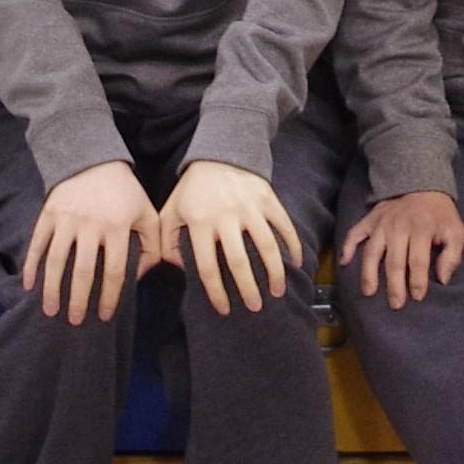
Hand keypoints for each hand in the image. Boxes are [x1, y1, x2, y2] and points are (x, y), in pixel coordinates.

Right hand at [23, 159, 158, 324]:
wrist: (95, 159)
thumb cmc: (125, 192)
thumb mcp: (147, 213)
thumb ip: (152, 245)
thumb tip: (139, 277)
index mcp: (118, 226)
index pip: (115, 271)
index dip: (110, 297)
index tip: (105, 315)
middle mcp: (91, 224)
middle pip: (83, 271)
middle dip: (78, 300)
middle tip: (75, 321)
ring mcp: (67, 218)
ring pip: (56, 261)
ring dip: (52, 289)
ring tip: (50, 310)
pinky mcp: (49, 212)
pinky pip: (37, 243)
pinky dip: (31, 264)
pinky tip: (29, 285)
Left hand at [161, 159, 303, 316]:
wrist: (217, 154)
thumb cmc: (192, 190)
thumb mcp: (170, 212)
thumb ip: (166, 242)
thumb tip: (180, 270)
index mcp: (199, 222)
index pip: (207, 266)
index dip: (216, 292)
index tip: (224, 310)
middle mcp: (225, 216)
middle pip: (239, 261)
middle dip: (248, 289)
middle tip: (255, 307)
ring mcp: (249, 206)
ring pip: (266, 245)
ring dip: (274, 272)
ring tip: (278, 292)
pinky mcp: (267, 198)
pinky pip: (284, 225)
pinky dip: (293, 244)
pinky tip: (296, 263)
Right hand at [338, 191, 463, 309]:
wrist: (423, 186)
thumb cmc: (440, 215)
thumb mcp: (456, 231)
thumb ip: (452, 256)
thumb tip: (443, 279)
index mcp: (422, 229)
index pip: (418, 260)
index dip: (417, 281)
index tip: (417, 297)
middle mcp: (399, 226)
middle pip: (394, 260)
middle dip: (394, 285)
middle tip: (396, 304)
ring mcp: (382, 223)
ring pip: (372, 251)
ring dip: (369, 273)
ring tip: (369, 292)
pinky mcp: (371, 219)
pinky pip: (355, 232)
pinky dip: (348, 246)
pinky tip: (344, 262)